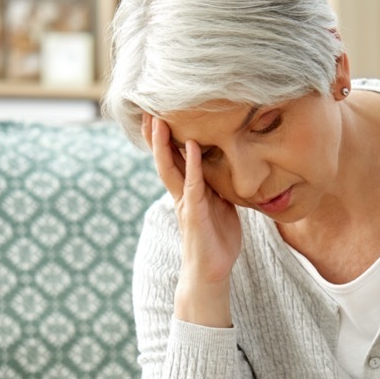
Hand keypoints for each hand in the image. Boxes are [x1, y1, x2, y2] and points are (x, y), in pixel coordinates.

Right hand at [143, 113, 241, 326]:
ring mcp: (185, 203)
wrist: (212, 272)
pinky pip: (193, 184)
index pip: (174, 158)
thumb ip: (220, 187)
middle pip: (164, 157)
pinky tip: (193, 146)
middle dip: (156, 134)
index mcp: (188, 190)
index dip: (167, 137)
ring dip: (164, 144)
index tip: (162, 112)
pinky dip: (193, 165)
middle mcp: (181, 194)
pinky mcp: (194, 213)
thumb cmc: (217, 240)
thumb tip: (230, 169)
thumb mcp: (223, 206)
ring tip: (159, 120)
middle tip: (149, 107)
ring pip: (170, 168)